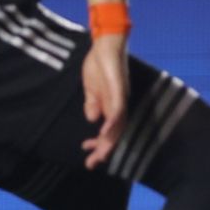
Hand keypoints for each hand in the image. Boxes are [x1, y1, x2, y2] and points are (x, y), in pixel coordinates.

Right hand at [81, 33, 129, 169]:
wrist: (104, 45)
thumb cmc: (99, 65)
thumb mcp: (91, 89)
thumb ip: (92, 104)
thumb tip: (92, 120)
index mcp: (112, 107)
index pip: (109, 132)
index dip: (99, 146)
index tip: (88, 156)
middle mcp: (120, 106)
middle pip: (115, 134)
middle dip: (104, 150)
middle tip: (91, 164)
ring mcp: (121, 98)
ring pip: (118, 126)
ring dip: (108, 141)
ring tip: (99, 155)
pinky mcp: (120, 89)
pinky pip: (118, 110)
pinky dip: (112, 123)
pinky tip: (104, 132)